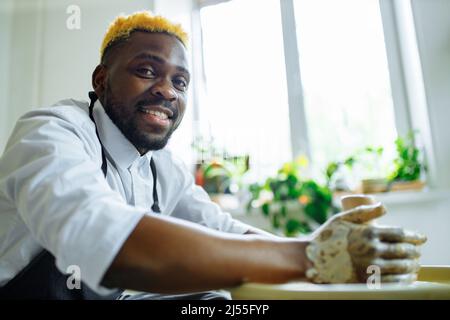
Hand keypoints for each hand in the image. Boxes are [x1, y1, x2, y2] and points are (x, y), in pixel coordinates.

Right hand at [305, 195, 426, 283]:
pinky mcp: (366, 281)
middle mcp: (372, 250)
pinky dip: (404, 280)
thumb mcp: (342, 218)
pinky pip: (392, 283)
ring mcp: (370, 267)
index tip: (421, 238)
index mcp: (368, 233)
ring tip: (414, 265)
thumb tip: (384, 207)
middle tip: (417, 252)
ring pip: (400, 267)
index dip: (414, 236)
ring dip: (412, 266)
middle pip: (403, 251)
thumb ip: (364, 212)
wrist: (310, 259)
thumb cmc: (325, 237)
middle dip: (414, 252)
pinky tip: (406, 278)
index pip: (400, 234)